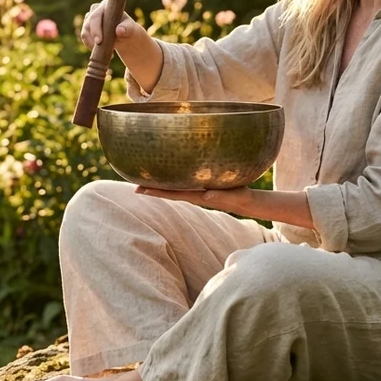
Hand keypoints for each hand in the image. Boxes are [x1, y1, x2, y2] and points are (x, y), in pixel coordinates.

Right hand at [79, 0, 140, 48]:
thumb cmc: (128, 28)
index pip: (96, 15)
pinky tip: (98, 50)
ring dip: (92, 43)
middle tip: (99, 48)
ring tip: (104, 50)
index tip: (99, 41)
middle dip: (92, 37)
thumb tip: (119, 31)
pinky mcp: (87, 28)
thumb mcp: (130, 28)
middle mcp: (95, 10)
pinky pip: (85, 37)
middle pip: (88, 23)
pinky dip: (90, 45)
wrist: (124, 35)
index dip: (95, 28)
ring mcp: (89, 18)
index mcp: (105, 6)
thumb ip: (127, 28)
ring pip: (85, 32)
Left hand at [135, 185, 255, 216]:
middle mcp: (193, 194)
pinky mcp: (201, 187)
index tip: (139, 190)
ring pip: (174, 189)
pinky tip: (165, 179)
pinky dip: (171, 182)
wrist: (245, 202)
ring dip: (159, 187)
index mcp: (196, 195)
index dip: (156, 191)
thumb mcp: (230, 196)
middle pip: (168, 192)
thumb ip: (219, 195)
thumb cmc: (239, 197)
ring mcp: (196, 191)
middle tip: (134, 188)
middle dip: (152, 190)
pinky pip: (182, 185)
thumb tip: (206, 194)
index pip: (171, 193)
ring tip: (145, 183)